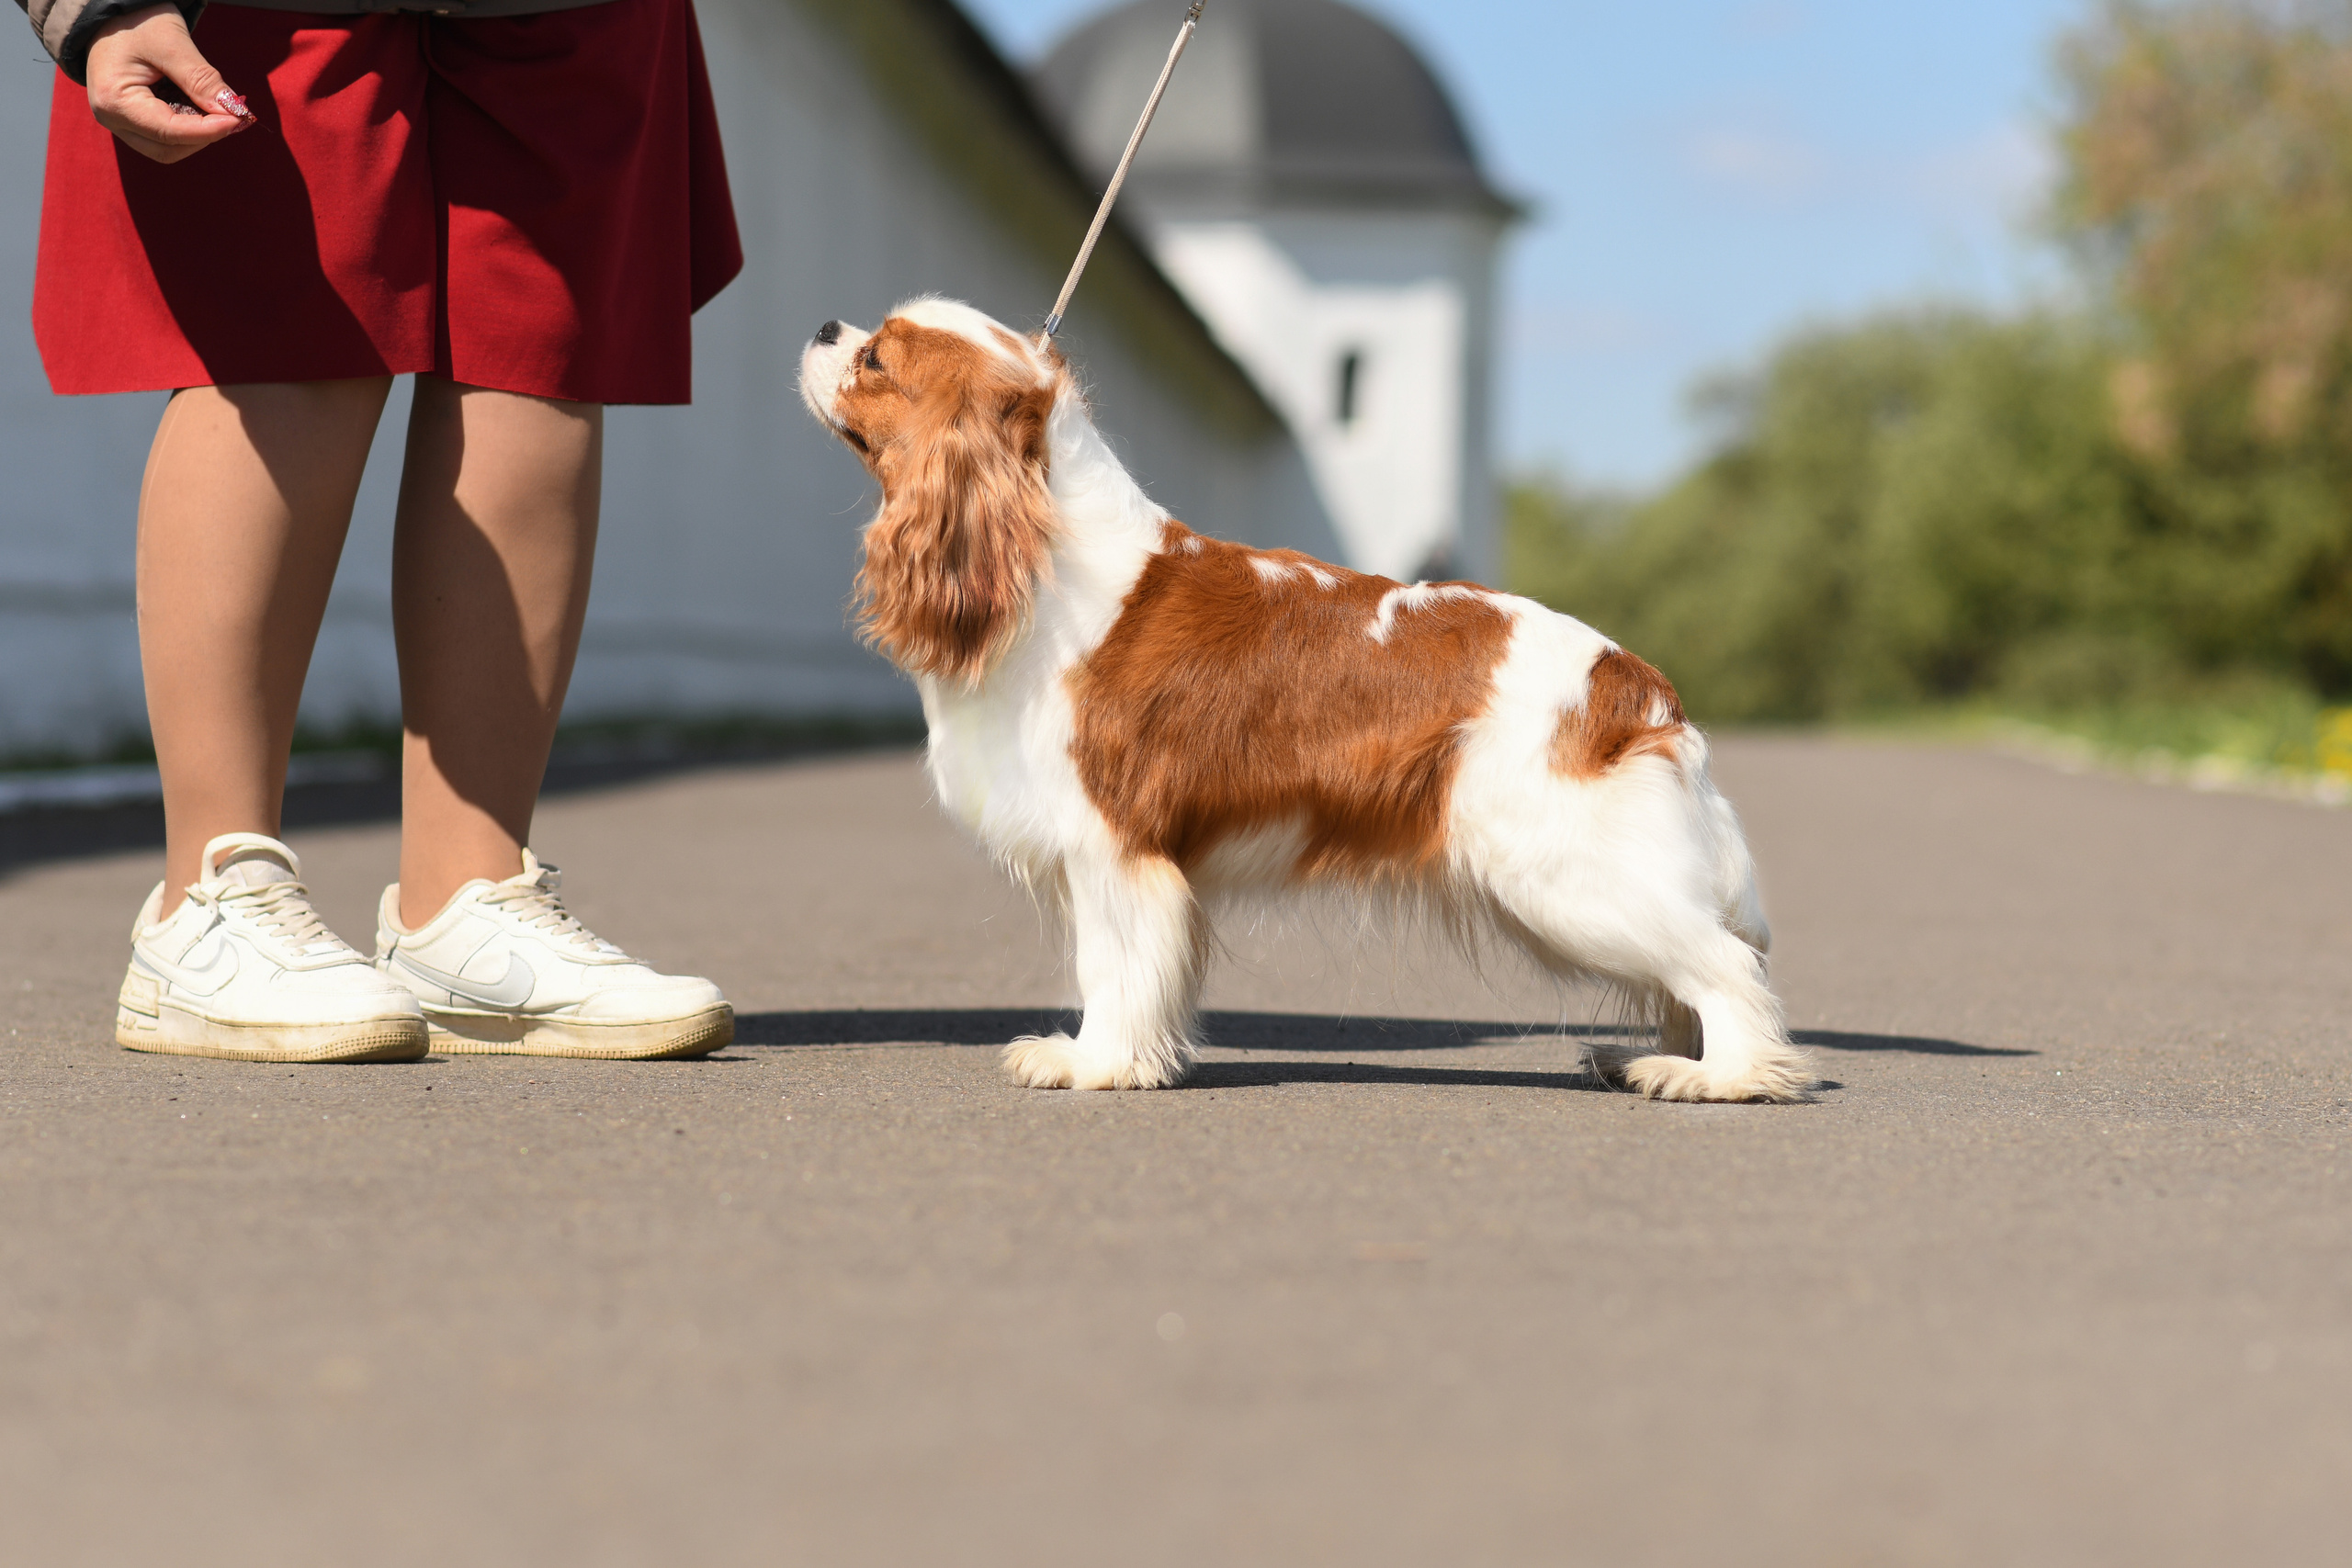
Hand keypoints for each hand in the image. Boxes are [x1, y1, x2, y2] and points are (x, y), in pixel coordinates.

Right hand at [84, 3, 256, 164]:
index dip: (209, 130)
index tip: (239, 118)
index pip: (169, 132)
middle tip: (232, 113)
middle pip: (168, 149)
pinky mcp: (130, 119)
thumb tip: (233, 111)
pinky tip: (199, 104)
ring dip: (198, 133)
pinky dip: (188, 126)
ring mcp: (119, 121)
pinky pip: (164, 136)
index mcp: (114, 100)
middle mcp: (112, 118)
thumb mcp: (172, 43)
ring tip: (214, 105)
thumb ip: (201, 80)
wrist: (113, 11)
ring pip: (168, 148)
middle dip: (204, 135)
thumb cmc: (137, 21)